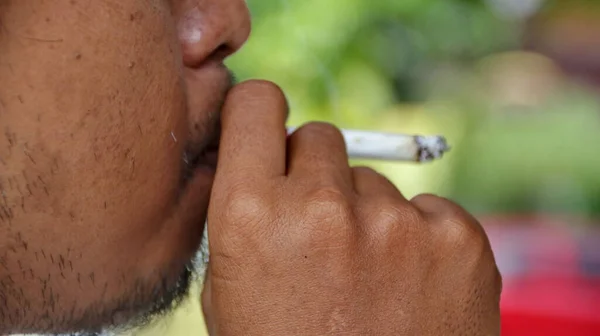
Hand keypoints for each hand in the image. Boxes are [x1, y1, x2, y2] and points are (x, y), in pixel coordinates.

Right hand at [202, 80, 501, 335]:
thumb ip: (244, 214)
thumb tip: (259, 160)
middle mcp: (322, 208)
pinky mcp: (456, 238)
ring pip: (374, 181)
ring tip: (368, 280)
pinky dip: (418, 239)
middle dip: (316, 175)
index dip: (262, 114)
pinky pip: (427, 208)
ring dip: (368, 216)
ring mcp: (395, 223)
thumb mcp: (232, 291)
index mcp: (250, 216)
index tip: (269, 128)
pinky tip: (409, 289)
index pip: (257, 105)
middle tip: (320, 230)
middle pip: (321, 136)